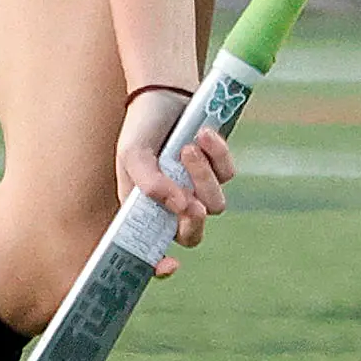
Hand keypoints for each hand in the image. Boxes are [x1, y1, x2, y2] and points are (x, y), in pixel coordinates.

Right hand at [116, 83, 234, 275]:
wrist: (164, 94)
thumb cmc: (142, 129)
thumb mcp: (133, 155)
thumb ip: (149, 183)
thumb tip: (179, 207)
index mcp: (146, 211)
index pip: (153, 250)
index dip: (159, 266)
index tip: (169, 266)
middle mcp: (174, 206)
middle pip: (194, 235)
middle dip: (194, 222)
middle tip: (191, 204)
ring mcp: (198, 189)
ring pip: (215, 204)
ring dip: (202, 176)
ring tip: (186, 147)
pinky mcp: (218, 170)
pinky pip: (227, 174)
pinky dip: (217, 154)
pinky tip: (202, 134)